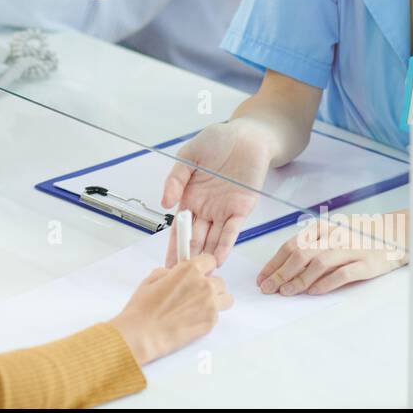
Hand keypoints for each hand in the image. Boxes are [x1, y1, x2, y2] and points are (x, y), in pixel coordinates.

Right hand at [110, 254, 232, 365]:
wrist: (143, 334)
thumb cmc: (144, 309)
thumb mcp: (152, 279)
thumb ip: (170, 272)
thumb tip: (175, 274)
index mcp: (189, 270)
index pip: (210, 260)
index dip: (204, 266)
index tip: (200, 272)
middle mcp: (203, 285)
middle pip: (220, 281)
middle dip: (209, 285)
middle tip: (196, 292)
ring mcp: (210, 305)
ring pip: (225, 299)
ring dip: (216, 300)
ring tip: (199, 306)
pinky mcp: (210, 322)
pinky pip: (217, 315)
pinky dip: (208, 316)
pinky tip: (192, 319)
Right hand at [161, 120, 273, 267]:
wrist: (247, 135)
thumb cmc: (218, 140)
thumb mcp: (188, 155)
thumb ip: (175, 178)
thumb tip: (164, 203)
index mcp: (190, 197)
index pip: (180, 227)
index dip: (174, 245)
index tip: (167, 263)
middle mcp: (206, 208)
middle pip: (195, 237)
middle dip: (189, 257)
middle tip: (182, 277)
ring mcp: (223, 210)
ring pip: (213, 238)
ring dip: (207, 255)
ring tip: (200, 274)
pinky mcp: (241, 208)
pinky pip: (232, 230)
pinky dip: (226, 244)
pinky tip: (219, 258)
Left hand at [256, 213, 406, 295]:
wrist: (394, 234)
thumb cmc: (357, 237)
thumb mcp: (331, 235)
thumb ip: (311, 247)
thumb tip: (283, 269)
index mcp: (322, 227)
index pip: (291, 244)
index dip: (274, 262)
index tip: (262, 277)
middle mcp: (335, 236)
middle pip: (301, 254)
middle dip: (281, 273)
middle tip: (268, 288)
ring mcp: (351, 248)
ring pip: (319, 263)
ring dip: (299, 280)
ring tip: (286, 292)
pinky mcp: (366, 263)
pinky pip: (342, 274)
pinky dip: (325, 284)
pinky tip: (313, 292)